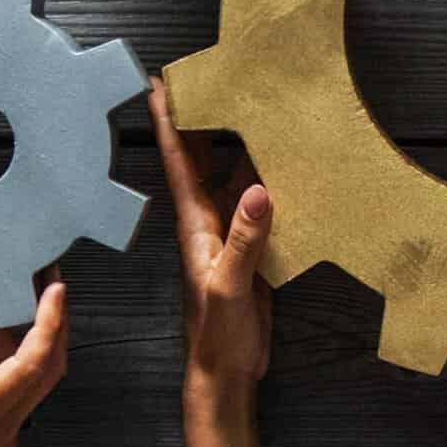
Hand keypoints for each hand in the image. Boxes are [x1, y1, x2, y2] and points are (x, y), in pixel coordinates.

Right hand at [0, 284, 70, 446]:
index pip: (33, 361)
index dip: (49, 320)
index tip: (54, 288)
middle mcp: (1, 425)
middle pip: (46, 364)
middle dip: (47, 318)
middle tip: (33, 282)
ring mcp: (1, 433)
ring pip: (27, 374)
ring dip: (8, 335)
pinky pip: (10, 387)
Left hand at [151, 78, 275, 446]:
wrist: (225, 371)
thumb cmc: (216, 334)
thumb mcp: (229, 285)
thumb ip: (244, 240)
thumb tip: (260, 188)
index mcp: (195, 223)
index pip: (179, 161)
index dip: (168, 121)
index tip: (160, 82)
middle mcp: (209, 220)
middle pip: (203, 158)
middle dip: (202, 118)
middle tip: (212, 74)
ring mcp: (230, 233)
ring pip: (233, 176)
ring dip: (239, 143)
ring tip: (254, 104)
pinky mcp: (252, 248)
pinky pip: (258, 203)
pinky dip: (269, 178)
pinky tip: (285, 162)